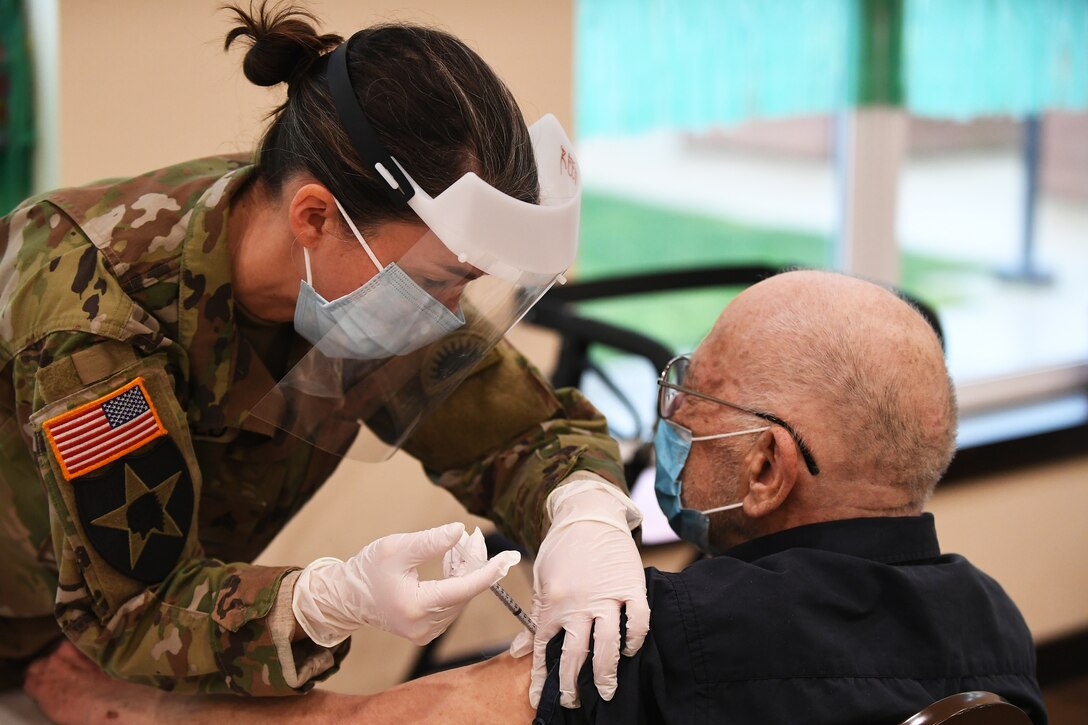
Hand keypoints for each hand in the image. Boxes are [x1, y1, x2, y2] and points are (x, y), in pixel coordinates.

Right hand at [292, 522, 520, 646]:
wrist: (348, 596)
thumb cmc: (369, 569)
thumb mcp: (397, 547)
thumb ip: (430, 541)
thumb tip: (461, 531)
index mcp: (416, 607)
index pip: (463, 589)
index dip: (489, 571)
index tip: (510, 558)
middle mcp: (424, 626)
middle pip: (463, 591)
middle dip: (472, 562)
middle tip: (474, 536)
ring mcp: (426, 632)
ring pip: (460, 596)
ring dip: (465, 570)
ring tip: (462, 544)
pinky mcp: (427, 630)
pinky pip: (451, 602)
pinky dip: (455, 581)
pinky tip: (453, 560)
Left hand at [512, 483, 650, 707]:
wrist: (587, 514)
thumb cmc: (562, 550)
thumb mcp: (542, 583)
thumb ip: (534, 618)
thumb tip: (518, 651)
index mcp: (552, 603)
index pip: (544, 650)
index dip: (543, 678)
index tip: (542, 700)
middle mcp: (578, 604)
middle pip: (575, 654)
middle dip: (573, 684)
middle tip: (574, 702)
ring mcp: (606, 595)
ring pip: (607, 644)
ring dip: (606, 672)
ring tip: (606, 690)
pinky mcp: (631, 586)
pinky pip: (637, 620)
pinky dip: (635, 639)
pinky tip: (630, 650)